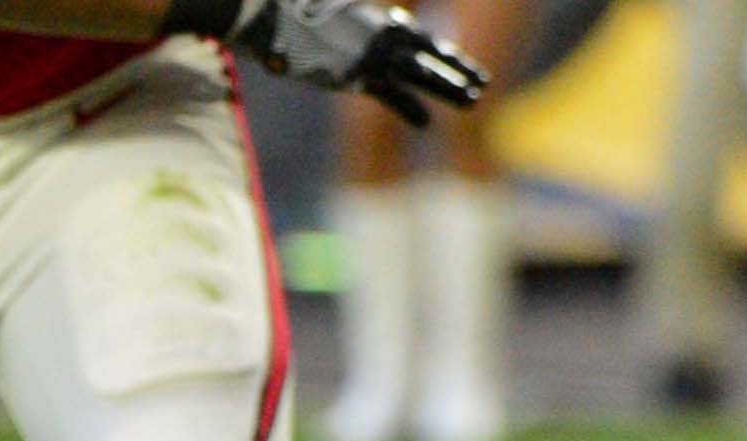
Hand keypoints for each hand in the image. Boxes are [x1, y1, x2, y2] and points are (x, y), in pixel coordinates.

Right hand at [232, 0, 485, 123]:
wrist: (264, 10)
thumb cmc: (283, 11)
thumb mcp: (318, 11)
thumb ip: (337, 25)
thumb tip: (329, 40)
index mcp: (371, 18)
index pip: (412, 33)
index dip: (436, 47)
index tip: (456, 57)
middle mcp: (375, 32)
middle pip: (426, 50)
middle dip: (455, 66)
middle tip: (481, 82)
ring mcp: (367, 51)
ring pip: (419, 69)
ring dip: (448, 85)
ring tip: (473, 100)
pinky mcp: (353, 72)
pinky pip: (389, 92)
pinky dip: (409, 107)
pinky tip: (425, 123)